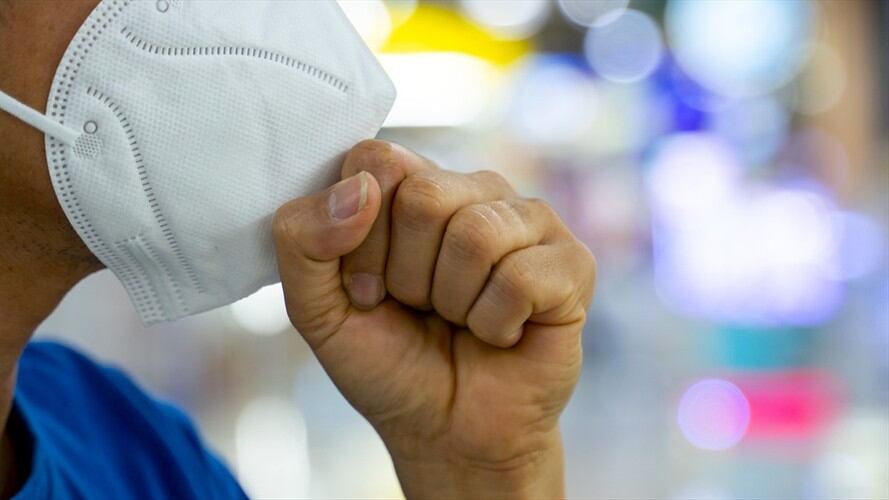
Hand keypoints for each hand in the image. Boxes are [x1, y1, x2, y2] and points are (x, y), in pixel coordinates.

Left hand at [272, 140, 595, 498]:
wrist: (449, 433)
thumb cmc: (390, 364)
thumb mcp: (319, 310)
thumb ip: (302, 240)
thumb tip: (362, 188)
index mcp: (413, 186)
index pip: (376, 160)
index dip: (361, 236)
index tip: (367, 288)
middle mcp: (473, 190)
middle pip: (425, 196)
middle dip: (408, 276)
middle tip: (421, 308)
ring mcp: (528, 221)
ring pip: (476, 235)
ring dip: (453, 303)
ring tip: (461, 320)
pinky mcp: (572, 262)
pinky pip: (521, 276)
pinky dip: (496, 325)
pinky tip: (502, 334)